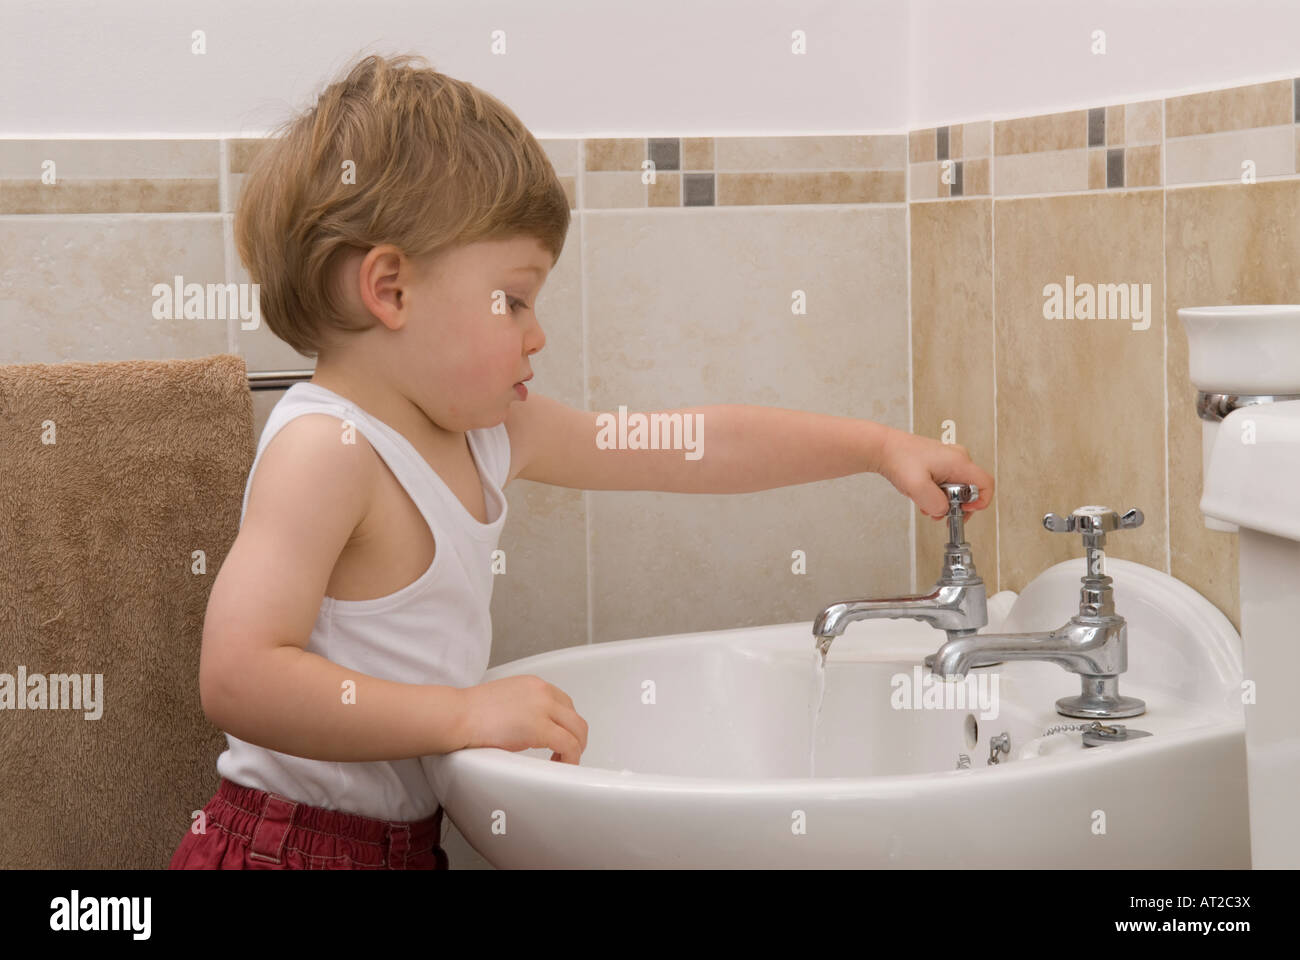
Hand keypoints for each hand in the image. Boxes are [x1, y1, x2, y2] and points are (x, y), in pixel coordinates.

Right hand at [458, 675, 587, 763]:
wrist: (458, 715)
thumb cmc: (471, 712)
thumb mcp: (505, 699)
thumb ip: (524, 707)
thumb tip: (530, 726)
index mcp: (534, 684)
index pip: (564, 703)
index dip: (565, 724)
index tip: (559, 739)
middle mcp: (543, 692)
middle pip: (574, 717)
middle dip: (575, 737)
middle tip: (565, 754)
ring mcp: (543, 708)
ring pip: (577, 730)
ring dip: (575, 748)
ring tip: (562, 762)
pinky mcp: (540, 728)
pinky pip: (568, 745)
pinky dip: (570, 758)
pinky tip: (559, 765)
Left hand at [876, 428, 993, 520]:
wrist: (883, 448)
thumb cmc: (898, 459)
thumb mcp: (917, 488)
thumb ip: (935, 504)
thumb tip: (943, 511)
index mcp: (959, 462)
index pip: (986, 485)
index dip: (980, 503)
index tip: (963, 511)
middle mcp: (958, 459)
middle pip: (971, 489)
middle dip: (956, 506)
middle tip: (939, 512)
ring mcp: (949, 460)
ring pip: (957, 489)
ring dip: (943, 501)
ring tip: (926, 503)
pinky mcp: (939, 463)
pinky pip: (946, 484)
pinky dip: (936, 494)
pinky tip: (922, 496)